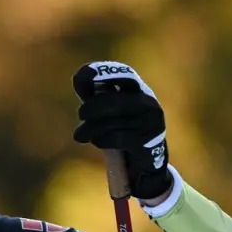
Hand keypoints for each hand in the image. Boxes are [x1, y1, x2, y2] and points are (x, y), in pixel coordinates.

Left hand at [72, 61, 174, 201]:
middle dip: (91, 107)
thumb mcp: (107, 107)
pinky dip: (101, 140)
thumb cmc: (121, 126)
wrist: (145, 158)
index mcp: (138, 89)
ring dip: (90, 129)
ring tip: (81, 135)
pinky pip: (116, 138)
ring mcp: (150, 122)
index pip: (124, 74)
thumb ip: (93, 93)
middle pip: (113, 100)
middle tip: (81, 114)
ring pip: (110, 122)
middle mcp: (148, 102)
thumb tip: (80, 79)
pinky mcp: (148, 142)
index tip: (87, 75)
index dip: (105, 72)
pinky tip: (98, 141)